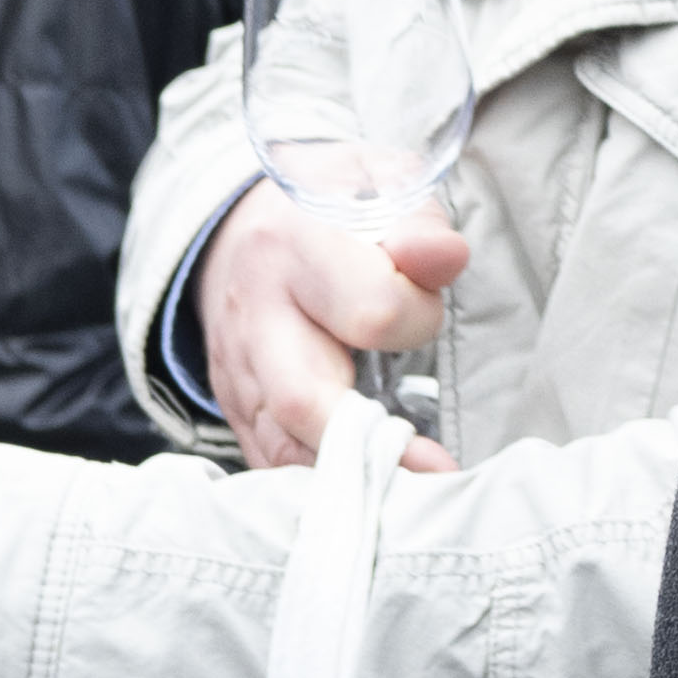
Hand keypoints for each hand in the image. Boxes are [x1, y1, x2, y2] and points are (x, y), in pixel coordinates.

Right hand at [196, 188, 466, 474]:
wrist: (243, 226)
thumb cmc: (329, 207)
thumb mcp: (377, 186)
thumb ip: (419, 225)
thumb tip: (445, 258)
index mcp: (296, 246)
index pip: (370, 309)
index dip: (417, 319)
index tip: (427, 310)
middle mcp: (257, 315)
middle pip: (304, 399)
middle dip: (373, 440)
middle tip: (435, 467)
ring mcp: (235, 369)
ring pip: (279, 446)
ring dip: (347, 479)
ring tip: (411, 492)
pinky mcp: (232, 406)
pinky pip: (267, 460)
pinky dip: (316, 484)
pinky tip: (364, 490)